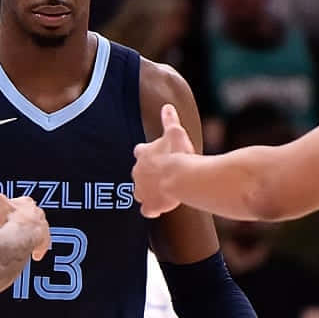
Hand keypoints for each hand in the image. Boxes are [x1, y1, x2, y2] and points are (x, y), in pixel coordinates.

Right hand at [0, 177, 49, 259]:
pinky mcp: (44, 240)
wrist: (22, 234)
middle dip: (27, 220)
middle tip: (19, 225)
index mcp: (27, 203)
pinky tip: (36, 255)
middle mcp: (37, 214)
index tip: (14, 209)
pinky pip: (43, 244)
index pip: (25, 201)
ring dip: (34, 233)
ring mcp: (42, 227)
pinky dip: (39, 249)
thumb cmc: (11, 218)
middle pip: (34, 215)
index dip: (19, 206)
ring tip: (27, 239)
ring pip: (40, 229)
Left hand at [131, 103, 196, 217]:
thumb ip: (170, 120)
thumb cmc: (178, 152)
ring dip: (148, 192)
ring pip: (139, 193)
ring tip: (160, 192)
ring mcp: (142, 191)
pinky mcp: (150, 205)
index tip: (155, 155)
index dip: (147, 154)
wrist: (180, 176)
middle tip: (162, 174)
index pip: (140, 152)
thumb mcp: (175, 131)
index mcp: (143, 155)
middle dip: (148, 174)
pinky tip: (157, 210)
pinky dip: (152, 210)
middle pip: (138, 174)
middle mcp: (138, 173)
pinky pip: (147, 211)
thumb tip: (167, 106)